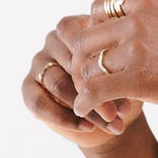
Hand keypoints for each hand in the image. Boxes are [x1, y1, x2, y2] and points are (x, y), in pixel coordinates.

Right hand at [22, 13, 144, 149]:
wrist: (111, 118)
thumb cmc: (123, 91)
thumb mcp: (128, 81)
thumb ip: (121, 77)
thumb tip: (122, 96)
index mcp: (78, 29)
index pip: (80, 38)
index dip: (100, 65)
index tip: (128, 89)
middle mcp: (54, 41)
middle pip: (70, 63)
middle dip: (97, 92)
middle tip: (119, 114)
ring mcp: (39, 63)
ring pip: (58, 84)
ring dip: (87, 109)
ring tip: (113, 124)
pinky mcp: (29, 87)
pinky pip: (38, 102)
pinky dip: (65, 119)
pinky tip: (87, 127)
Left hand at [68, 0, 157, 119]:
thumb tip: (150, 49)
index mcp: (147, 0)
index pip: (98, 9)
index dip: (95, 34)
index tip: (104, 57)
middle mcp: (136, 19)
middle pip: (86, 37)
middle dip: (84, 63)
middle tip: (92, 86)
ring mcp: (136, 47)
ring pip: (87, 65)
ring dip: (84, 87)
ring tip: (93, 104)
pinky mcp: (139, 79)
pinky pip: (95, 89)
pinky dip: (84, 102)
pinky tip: (85, 113)